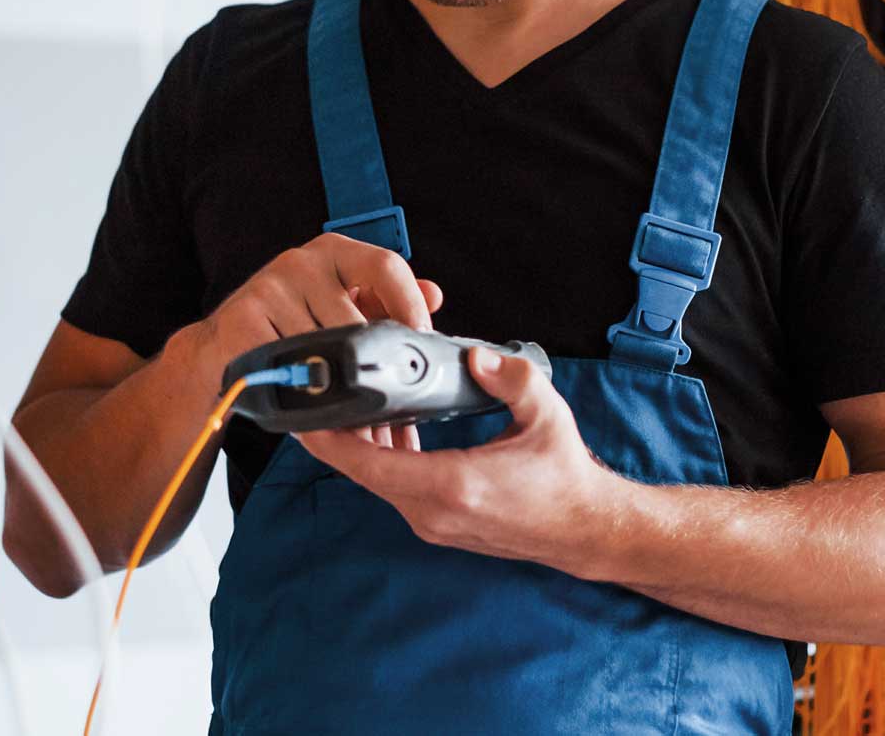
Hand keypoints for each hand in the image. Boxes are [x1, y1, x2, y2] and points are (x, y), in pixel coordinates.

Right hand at [198, 232, 442, 448]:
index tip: (422, 342)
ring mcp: (269, 288)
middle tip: (390, 403)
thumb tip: (435, 294)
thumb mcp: (341, 304)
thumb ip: (386, 299)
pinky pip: (290, 369)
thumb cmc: (293, 326)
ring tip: (355, 417)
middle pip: (358, 320)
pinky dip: (308, 397)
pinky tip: (313, 409)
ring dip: (343, 391)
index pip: (386, 266)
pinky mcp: (243, 322)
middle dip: (374, 368)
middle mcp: (301, 261)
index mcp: (334, 252)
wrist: (222, 346)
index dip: (410, 306)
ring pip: (326, 351)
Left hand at [298, 346, 621, 572]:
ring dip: (363, 444)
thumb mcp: (546, 415)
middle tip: (320, 392)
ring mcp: (433, 523)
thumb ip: (510, 378)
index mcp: (452, 486)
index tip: (301, 415)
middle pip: (362, 471)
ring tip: (353, 401)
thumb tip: (476, 356)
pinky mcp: (438, 524)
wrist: (583, 528)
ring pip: (378, 480)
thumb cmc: (565, 476)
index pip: (368, 465)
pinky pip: (397, 488)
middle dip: (337, 432)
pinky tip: (392, 424)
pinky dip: (386, 459)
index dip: (328, 440)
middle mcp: (433, 512)